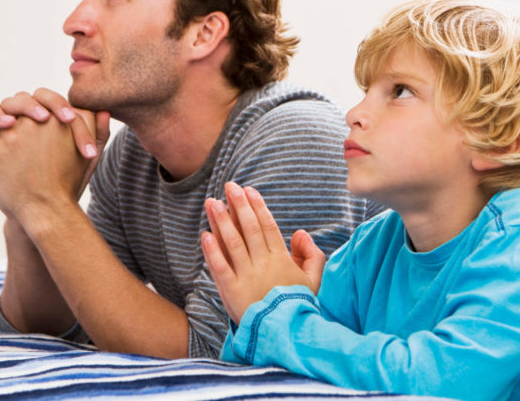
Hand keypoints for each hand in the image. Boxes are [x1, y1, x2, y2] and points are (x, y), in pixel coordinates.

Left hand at [0, 110, 99, 223]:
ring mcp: (15, 136)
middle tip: (19, 124)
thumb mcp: (90, 157)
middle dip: (18, 109)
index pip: (44, 96)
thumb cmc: (68, 184)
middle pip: (19, 99)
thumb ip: (98, 131)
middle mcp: (38, 123)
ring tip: (1, 130)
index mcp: (62, 120)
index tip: (44, 121)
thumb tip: (103, 110)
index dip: (44, 105)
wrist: (49, 213)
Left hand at [200, 182, 325, 324]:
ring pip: (232, 242)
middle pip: (248, 228)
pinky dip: (212, 250)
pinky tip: (205, 235)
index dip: (257, 206)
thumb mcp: (314, 280)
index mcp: (281, 259)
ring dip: (221, 220)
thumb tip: (300, 232)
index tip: (248, 190)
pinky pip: (220, 266)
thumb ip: (311, 254)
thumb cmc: (299, 305)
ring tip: (212, 203)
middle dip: (238, 205)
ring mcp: (246, 276)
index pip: (267, 226)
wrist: (285, 332)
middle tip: (229, 186)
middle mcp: (263, 263)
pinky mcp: (231, 290)